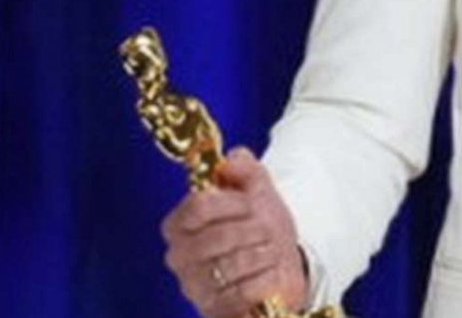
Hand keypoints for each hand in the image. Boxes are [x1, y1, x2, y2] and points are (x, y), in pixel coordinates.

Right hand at [161, 147, 308, 316]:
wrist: (282, 266)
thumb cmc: (261, 229)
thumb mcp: (258, 190)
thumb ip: (244, 167)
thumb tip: (231, 158)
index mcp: (181, 223)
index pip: (197, 206)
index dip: (232, 203)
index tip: (251, 204)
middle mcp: (180, 256)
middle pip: (217, 237)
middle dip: (253, 230)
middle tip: (266, 230)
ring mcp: (195, 287)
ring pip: (231, 265)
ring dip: (262, 254)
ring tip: (270, 252)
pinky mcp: (213, 310)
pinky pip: (240, 294)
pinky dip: (264, 280)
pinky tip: (270, 274)